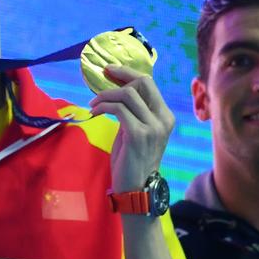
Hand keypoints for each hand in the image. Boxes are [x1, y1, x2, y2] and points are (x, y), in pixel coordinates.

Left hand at [88, 65, 174, 192]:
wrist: (136, 187)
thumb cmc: (132, 159)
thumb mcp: (135, 131)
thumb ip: (133, 113)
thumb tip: (117, 92)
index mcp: (164, 116)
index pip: (149, 83)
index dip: (128, 73)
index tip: (110, 70)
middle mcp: (163, 119)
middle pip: (142, 83)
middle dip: (119, 76)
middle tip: (101, 79)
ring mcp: (153, 127)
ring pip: (127, 95)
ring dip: (105, 95)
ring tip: (93, 104)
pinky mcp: (138, 134)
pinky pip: (118, 109)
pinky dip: (103, 106)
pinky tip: (94, 112)